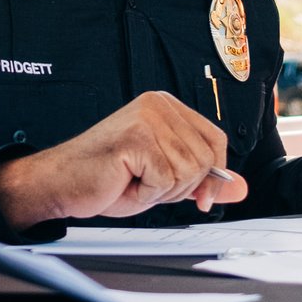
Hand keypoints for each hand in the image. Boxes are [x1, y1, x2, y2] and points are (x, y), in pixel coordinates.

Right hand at [0, 91, 248, 232]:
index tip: (197, 196)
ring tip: (132, 181)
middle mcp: (159, 105)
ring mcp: (147, 119)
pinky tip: (124, 183)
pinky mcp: (137, 138)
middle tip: (147, 184)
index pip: (216, 140)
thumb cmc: (105, 180)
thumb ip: (203, 180)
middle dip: (181, 186)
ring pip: (188, 172)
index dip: (212, 174)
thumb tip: (240, 188)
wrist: (60, 184)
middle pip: (206, 159)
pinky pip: (165, 180)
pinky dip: (146, 194)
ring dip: (161, 191)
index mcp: (166, 107)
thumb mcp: (165, 181)